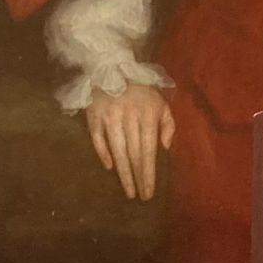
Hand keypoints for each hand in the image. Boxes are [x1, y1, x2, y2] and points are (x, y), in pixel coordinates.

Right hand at [84, 84, 173, 200]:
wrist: (113, 67)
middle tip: (139, 195)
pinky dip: (103, 154)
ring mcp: (109, 117)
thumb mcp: (161, 102)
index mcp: (147, 115)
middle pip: (133, 154)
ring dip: (123, 173)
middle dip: (137, 177)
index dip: (148, 173)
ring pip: (117, 151)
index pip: (148, 151)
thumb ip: (168, 124)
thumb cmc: (141, 90)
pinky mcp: (93, 116)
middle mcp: (128, 117)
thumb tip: (165, 148)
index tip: (149, 191)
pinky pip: (98, 140)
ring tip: (128, 190)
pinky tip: (110, 168)